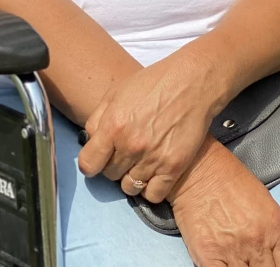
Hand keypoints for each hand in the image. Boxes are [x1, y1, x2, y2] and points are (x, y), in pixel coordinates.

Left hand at [78, 52, 222, 202]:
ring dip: (132, 177)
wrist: (191, 83)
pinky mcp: (173, 168)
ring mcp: (152, 159)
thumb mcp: (117, 92)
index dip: (91, 163)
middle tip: (126, 152)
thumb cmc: (153, 84)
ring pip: (129, 188)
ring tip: (140, 162)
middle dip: (114, 165)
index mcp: (113, 125)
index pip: (88, 164)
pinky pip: (153, 195)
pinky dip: (151, 188)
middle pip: (109, 175)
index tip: (98, 159)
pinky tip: (154, 172)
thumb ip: (98, 119)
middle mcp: (131, 145)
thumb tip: (90, 143)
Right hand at [171, 142, 279, 266]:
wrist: (196, 167)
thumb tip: (273, 260)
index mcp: (275, 227)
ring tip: (241, 262)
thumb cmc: (229, 179)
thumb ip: (272, 235)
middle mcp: (257, 242)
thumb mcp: (264, 202)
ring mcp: (232, 251)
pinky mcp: (208, 256)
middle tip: (254, 263)